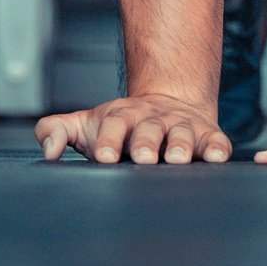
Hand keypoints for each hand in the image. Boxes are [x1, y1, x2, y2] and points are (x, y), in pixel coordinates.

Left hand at [34, 92, 229, 164]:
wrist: (167, 105)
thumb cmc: (120, 127)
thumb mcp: (86, 125)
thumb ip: (58, 131)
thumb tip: (48, 151)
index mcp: (122, 118)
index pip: (114, 126)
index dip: (110, 140)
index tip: (105, 157)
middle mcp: (153, 120)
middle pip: (150, 129)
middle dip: (147, 143)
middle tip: (143, 158)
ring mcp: (182, 126)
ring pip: (183, 134)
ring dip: (182, 146)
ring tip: (178, 160)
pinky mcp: (208, 136)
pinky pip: (216, 141)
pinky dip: (218, 148)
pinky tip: (217, 157)